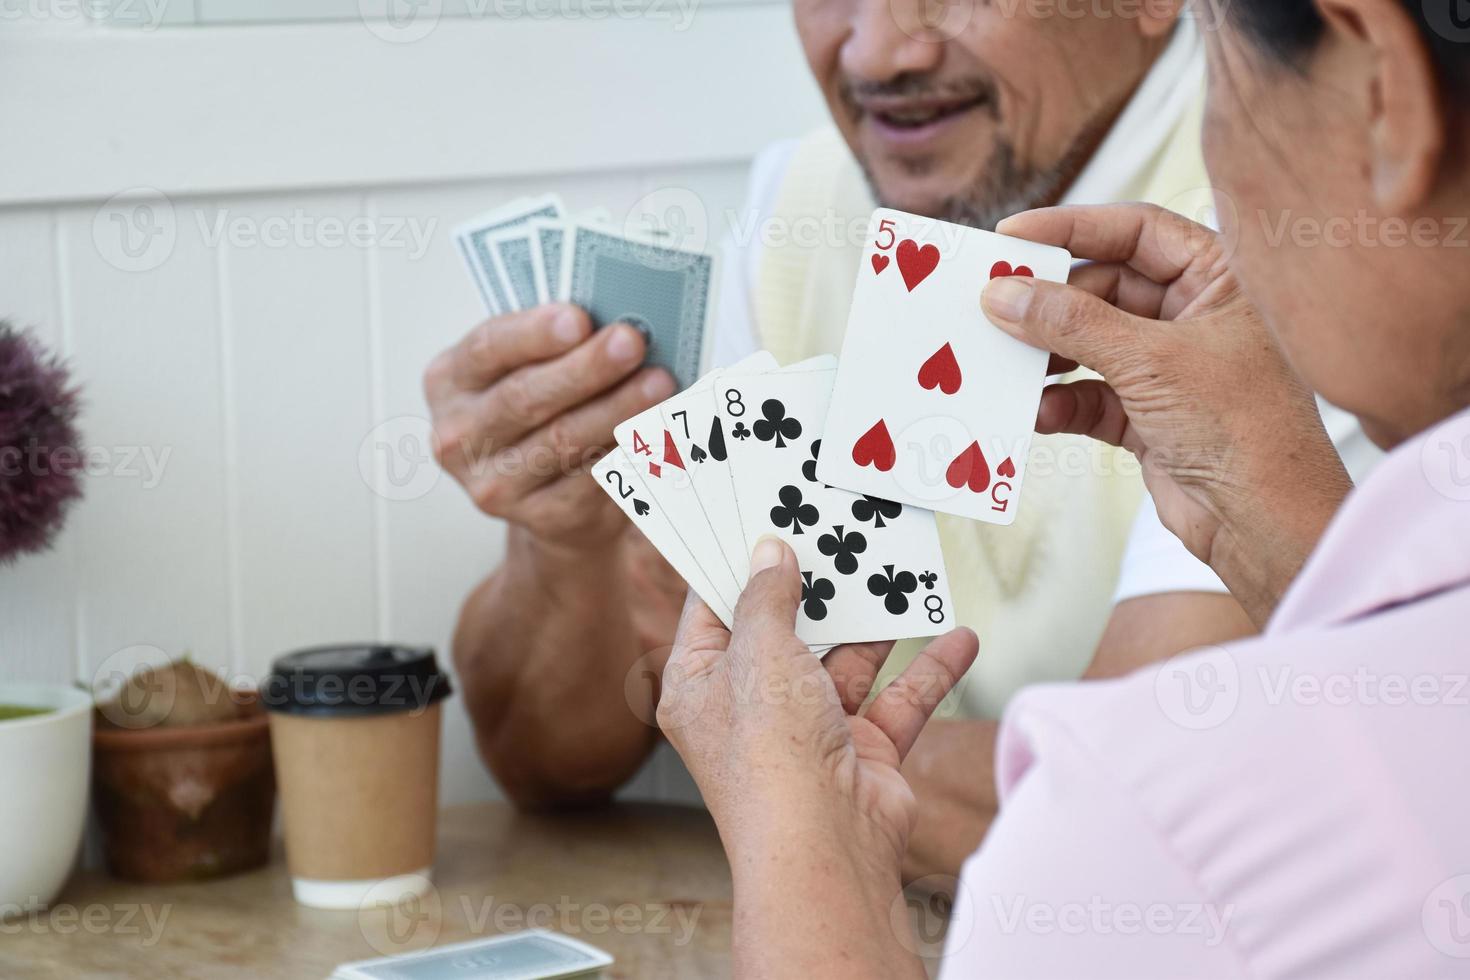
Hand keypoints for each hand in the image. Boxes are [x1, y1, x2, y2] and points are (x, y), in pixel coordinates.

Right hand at [425, 305, 674, 547]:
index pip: (487, 350)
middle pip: (525, 398)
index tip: (579, 318)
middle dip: (585, 368)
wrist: (546, 498)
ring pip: (562, 441)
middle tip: (631, 342)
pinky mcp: (537, 518)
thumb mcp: (527, 370)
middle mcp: (459, 437)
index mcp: (449, 382)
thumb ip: (555, 347)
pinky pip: (589, 479)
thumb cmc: (542, 411)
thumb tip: (615, 324)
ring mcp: (493, 484)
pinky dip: (627, 450)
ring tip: (659, 382)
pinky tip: (657, 429)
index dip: (533, 333)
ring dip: (616, 409)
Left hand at [658, 537, 978, 875]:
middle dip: (817, 588)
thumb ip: (768, 599)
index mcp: (701, 686)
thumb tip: (769, 555)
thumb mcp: (759, 653)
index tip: (762, 520)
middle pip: (785, 631)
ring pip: (847, 661)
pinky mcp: (862, 750)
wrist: (827, 845)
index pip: (713, 612)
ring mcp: (809, 730)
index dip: (736, 566)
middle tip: (838, 532)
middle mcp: (752, 708)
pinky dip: (929, 668)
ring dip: (877, 623)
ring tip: (900, 569)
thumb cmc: (771, 755)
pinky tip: (958, 634)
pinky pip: (898, 698)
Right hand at [981, 204, 1351, 621]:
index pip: (1136, 232)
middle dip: (1049, 300)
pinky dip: (1060, 403)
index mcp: (1220, 279)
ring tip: (1003, 358)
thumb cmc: (1242, 428)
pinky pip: (1088, 395)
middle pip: (1103, 286)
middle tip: (994, 301)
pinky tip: (1035, 412)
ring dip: (1047, 354)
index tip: (1012, 235)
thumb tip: (1004, 293)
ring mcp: (1170, 368)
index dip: (1071, 228)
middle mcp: (1196, 316)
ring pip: (1089, 343)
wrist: (1265, 524)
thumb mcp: (1149, 361)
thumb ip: (1071, 322)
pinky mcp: (1148, 416)